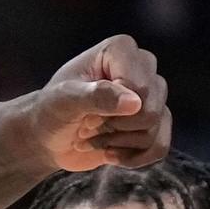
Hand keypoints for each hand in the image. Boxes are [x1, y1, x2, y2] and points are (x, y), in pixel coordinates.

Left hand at [23, 37, 170, 171]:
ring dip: (118, 143)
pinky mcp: (154, 121)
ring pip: (154, 130)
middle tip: (89, 123)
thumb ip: (97, 96)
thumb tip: (135, 103)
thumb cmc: (52, 111)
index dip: (112, 110)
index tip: (84, 110)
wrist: (49, 137)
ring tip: (94, 135)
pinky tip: (110, 153)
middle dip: (115, 127)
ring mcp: (152, 95)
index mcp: (121, 50)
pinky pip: (160, 147)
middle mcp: (143, 67)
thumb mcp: (64, 101)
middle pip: (150, 111)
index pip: (140, 88)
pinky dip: (132, 158)